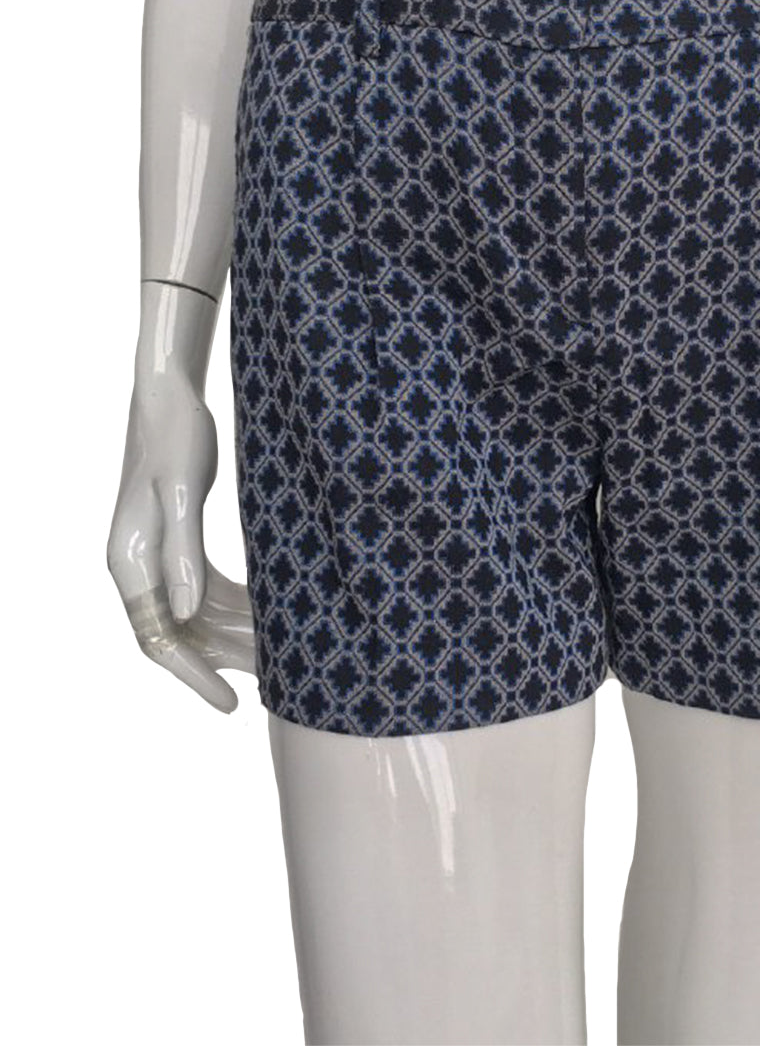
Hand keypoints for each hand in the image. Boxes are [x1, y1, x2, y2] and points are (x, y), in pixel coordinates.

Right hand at [107, 367, 254, 710]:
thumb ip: (184, 554)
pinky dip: (240, 604)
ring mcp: (159, 556)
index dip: (193, 677)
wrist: (171, 397)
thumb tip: (188, 614)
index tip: (230, 705)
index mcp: (129, 562)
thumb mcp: (185, 495)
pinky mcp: (181, 542)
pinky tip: (277, 612)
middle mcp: (138, 566)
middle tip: (278, 679)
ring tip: (287, 652)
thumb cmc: (176, 438)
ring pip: (200, 614)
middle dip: (227, 660)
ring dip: (238, 634)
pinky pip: (209, 588)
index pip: (159, 639)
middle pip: (183, 634)